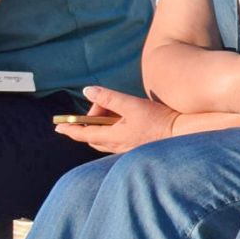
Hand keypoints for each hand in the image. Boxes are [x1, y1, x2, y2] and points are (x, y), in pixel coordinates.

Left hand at [55, 86, 177, 154]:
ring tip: (113, 110)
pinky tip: (125, 119)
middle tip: (100, 106)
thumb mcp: (132, 105)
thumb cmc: (158, 120)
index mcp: (113, 137)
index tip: (58, 127)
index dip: (69, 129)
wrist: (181, 133)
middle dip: (90, 122)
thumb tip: (88, 90)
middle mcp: (117, 146)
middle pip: (93, 136)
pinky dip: (113, 129)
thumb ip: (109, 98)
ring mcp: (126, 148)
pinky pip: (116, 139)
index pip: (83, 134)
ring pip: (104, 139)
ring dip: (102, 125)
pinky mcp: (135, 146)